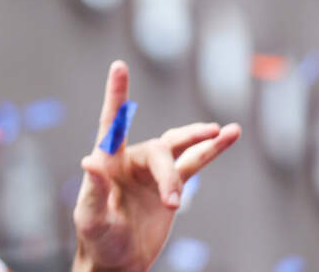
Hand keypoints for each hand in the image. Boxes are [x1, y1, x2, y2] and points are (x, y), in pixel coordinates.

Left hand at [72, 61, 240, 271]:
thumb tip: (89, 160)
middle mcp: (129, 160)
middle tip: (173, 204)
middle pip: (158, 151)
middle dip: (169, 176)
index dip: (116, 96)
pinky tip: (229, 135)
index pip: (112, 124)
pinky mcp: (170, 186)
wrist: (117, 262)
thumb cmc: (97, 240)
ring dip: (199, 140)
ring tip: (224, 131)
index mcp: (107, 163)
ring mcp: (151, 171)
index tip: (120, 66)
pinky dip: (211, 149)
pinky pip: (194, 162)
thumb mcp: (90, 219)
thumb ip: (92, 191)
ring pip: (179, 147)